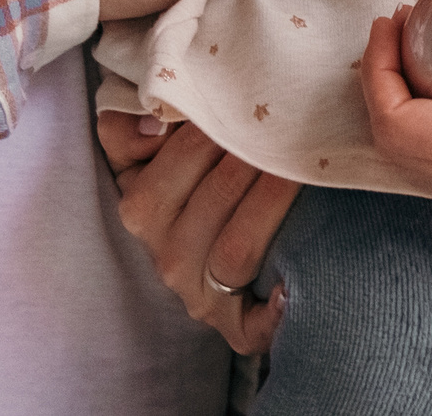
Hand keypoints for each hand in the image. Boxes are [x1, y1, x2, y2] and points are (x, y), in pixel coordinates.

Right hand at [100, 110, 297, 352]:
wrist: (210, 258)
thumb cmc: (185, 187)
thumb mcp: (141, 153)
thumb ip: (129, 126)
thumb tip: (156, 122)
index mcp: (141, 206)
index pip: (177, 158)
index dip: (211, 130)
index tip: (242, 102)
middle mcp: (165, 254)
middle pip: (216, 196)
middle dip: (255, 153)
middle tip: (289, 123)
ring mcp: (198, 294)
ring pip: (237, 247)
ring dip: (273, 202)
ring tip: (303, 166)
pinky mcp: (233, 328)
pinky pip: (253, 325)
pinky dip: (273, 311)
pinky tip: (291, 287)